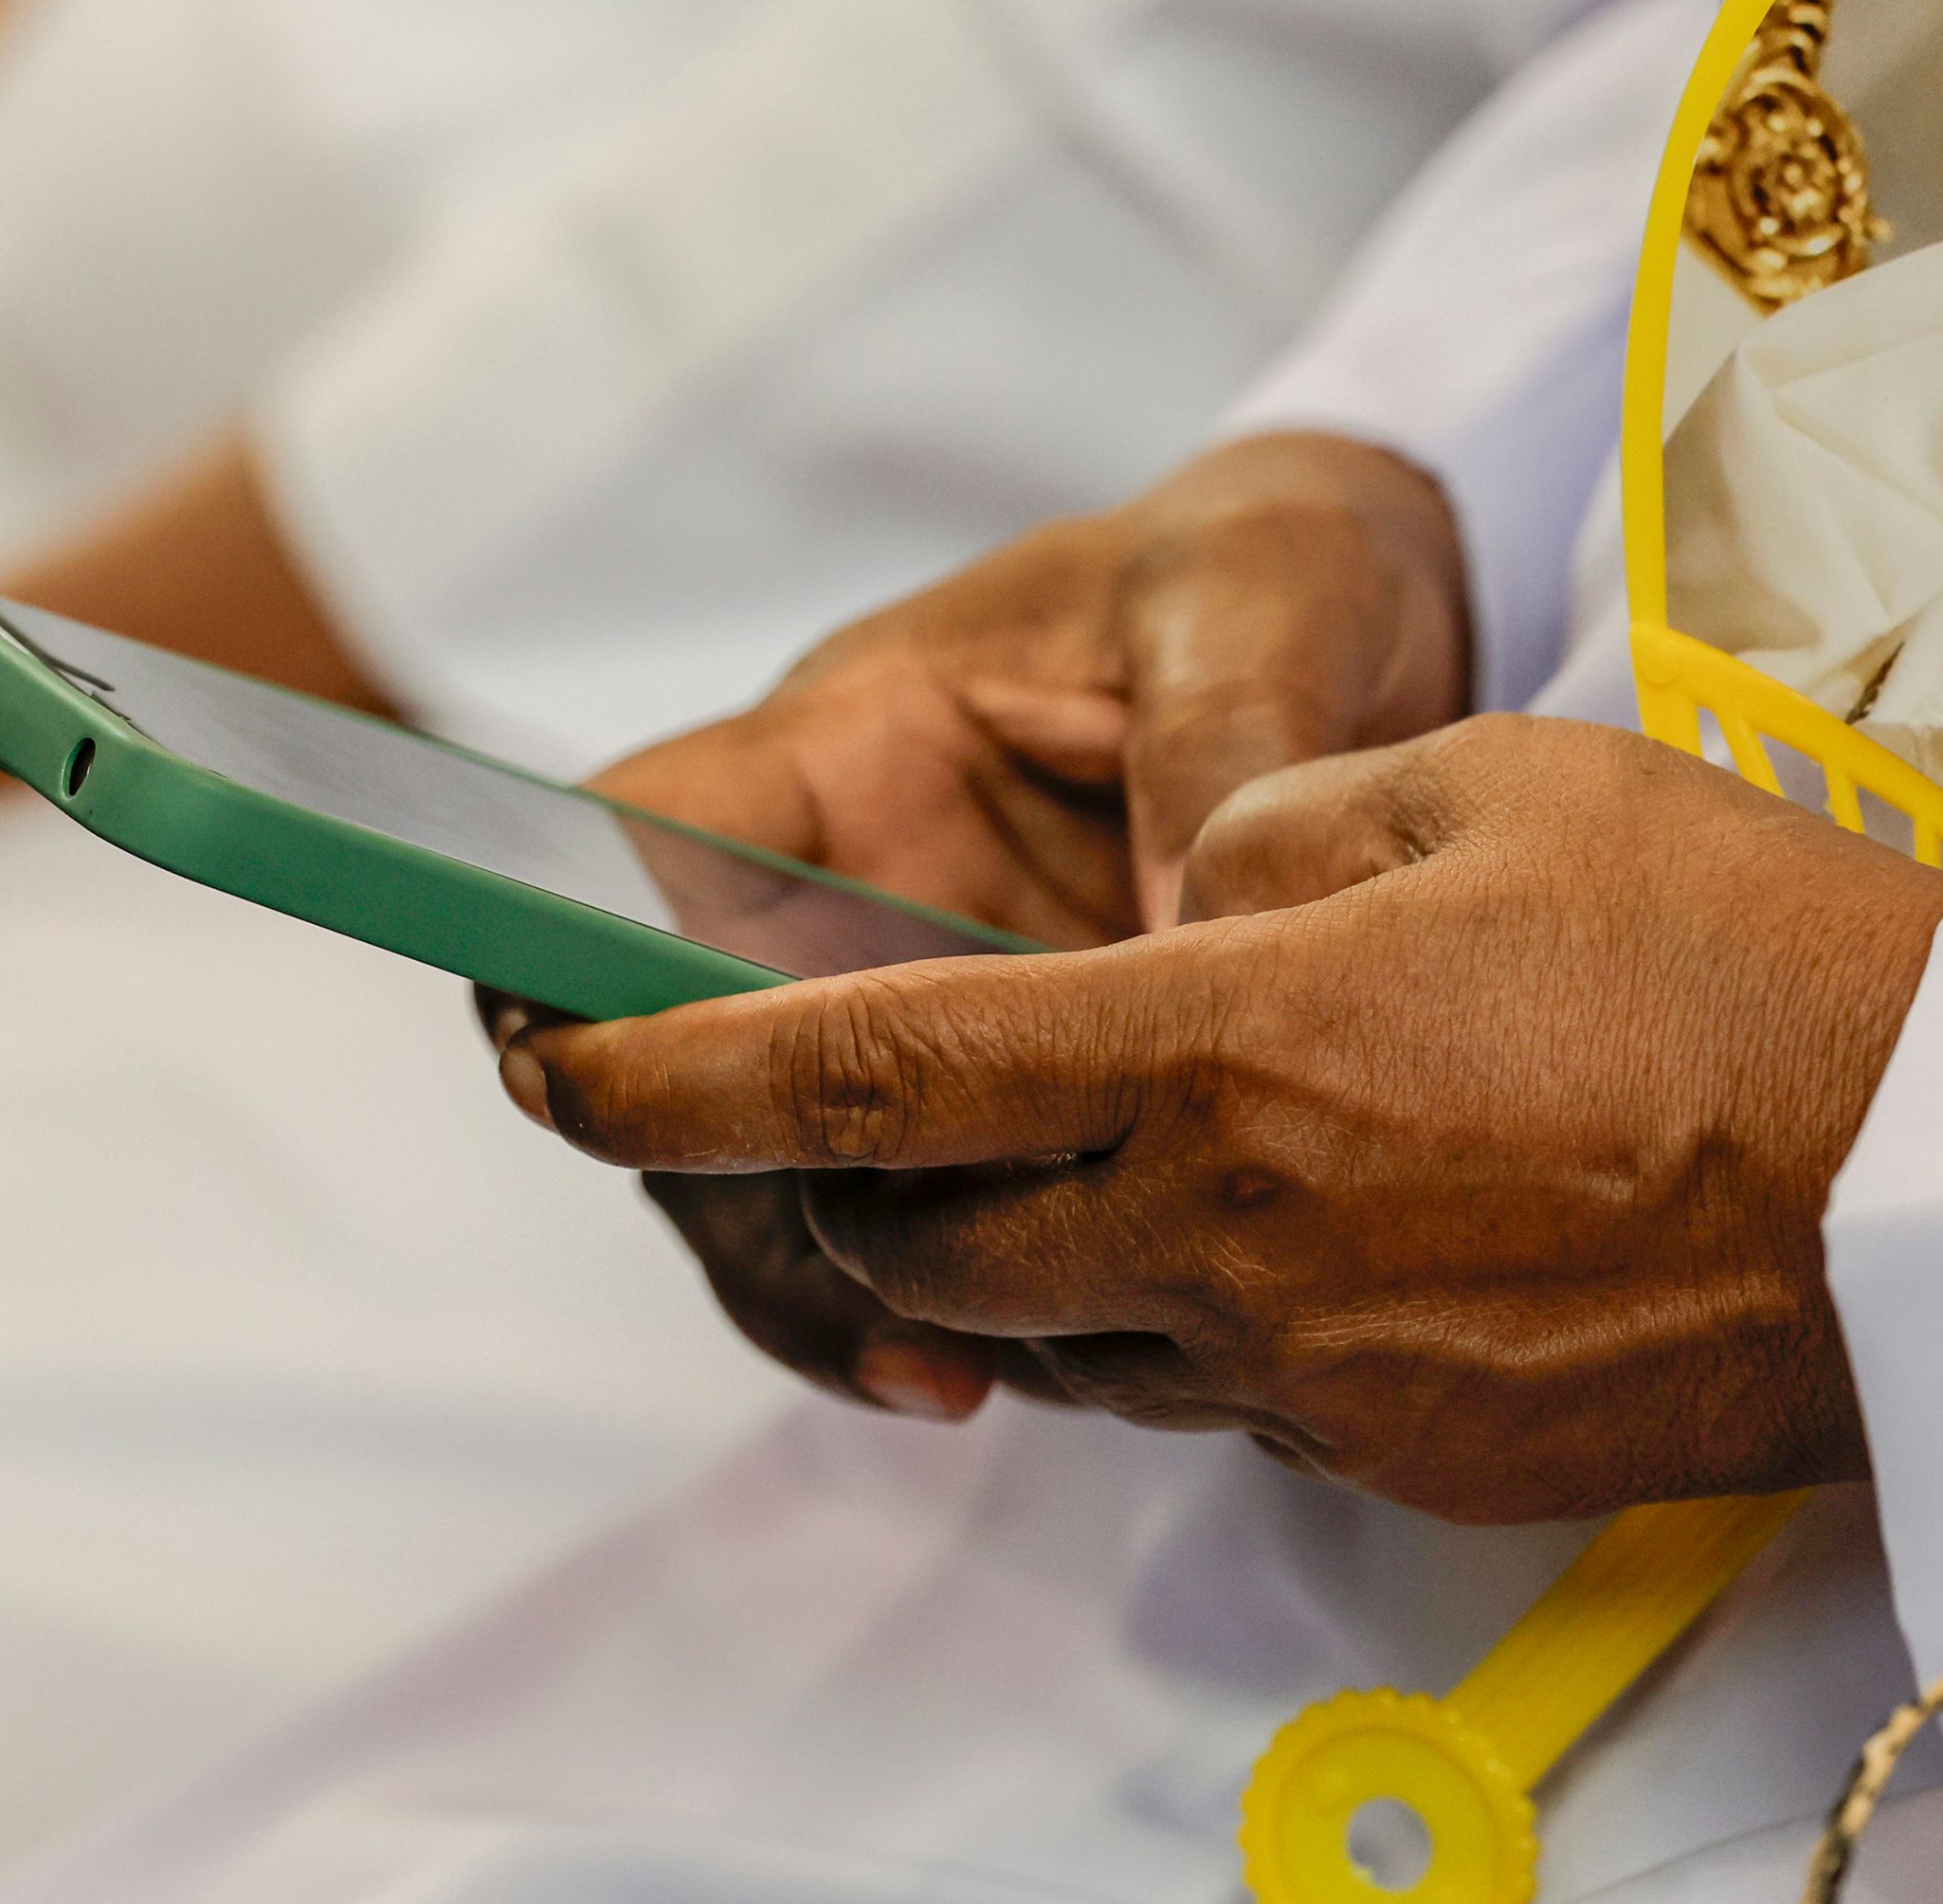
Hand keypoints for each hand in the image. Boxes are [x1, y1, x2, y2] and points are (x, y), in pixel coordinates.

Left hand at [498, 717, 1942, 1521]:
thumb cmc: (1741, 945)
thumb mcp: (1489, 781)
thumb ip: (1270, 828)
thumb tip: (1186, 908)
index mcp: (1227, 1052)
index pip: (867, 1078)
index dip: (676, 1077)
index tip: (554, 1070)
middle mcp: (1231, 1245)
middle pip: (927, 1238)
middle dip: (858, 1170)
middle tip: (894, 1082)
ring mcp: (1317, 1377)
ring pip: (1066, 1333)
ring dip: (1037, 1241)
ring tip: (1148, 1130)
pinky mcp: (1405, 1455)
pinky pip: (1218, 1391)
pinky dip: (1194, 1304)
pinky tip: (1320, 1212)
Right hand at [538, 431, 1471, 1420]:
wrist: (1385, 609)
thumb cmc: (1279, 570)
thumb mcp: (1255, 616)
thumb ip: (1213, 759)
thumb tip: (1195, 943)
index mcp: (857, 741)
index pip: (623, 844)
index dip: (557, 956)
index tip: (590, 1082)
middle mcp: (856, 883)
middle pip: (689, 1063)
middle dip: (737, 1195)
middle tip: (863, 1305)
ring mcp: (932, 998)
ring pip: (805, 1170)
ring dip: (858, 1281)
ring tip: (968, 1371)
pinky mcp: (1035, 1085)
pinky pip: (954, 1213)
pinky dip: (980, 1293)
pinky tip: (1059, 1358)